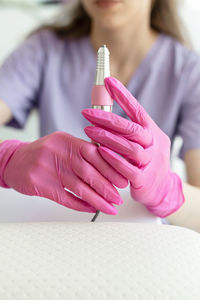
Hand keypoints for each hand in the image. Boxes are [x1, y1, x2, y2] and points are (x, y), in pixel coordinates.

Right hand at [0, 131, 127, 214]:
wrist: (14, 161)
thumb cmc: (43, 154)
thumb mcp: (62, 145)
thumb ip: (82, 153)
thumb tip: (109, 168)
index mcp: (66, 140)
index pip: (94, 154)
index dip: (110, 169)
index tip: (122, 180)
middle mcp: (57, 152)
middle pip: (88, 172)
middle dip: (107, 187)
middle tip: (118, 198)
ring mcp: (47, 168)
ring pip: (79, 187)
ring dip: (97, 200)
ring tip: (109, 207)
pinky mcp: (40, 184)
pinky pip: (65, 198)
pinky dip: (80, 205)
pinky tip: (91, 208)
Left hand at [82, 77, 184, 216]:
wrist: (161, 189)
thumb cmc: (146, 162)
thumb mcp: (143, 142)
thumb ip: (128, 132)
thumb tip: (104, 116)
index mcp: (152, 132)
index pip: (137, 110)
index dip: (123, 95)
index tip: (108, 82)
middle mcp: (153, 144)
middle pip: (131, 128)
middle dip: (108, 118)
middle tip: (87, 112)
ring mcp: (150, 161)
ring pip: (130, 147)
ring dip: (108, 138)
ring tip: (89, 130)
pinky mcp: (143, 179)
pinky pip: (127, 168)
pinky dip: (113, 159)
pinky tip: (100, 151)